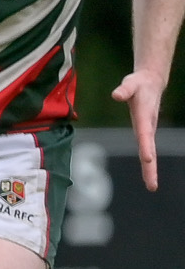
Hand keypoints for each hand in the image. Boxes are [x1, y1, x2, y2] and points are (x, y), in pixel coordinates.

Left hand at [112, 70, 165, 190]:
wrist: (150, 82)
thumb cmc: (138, 84)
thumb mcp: (130, 84)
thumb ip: (124, 90)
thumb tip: (116, 95)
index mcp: (144, 117)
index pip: (145, 134)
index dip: (146, 146)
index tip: (148, 159)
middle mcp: (147, 127)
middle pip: (149, 150)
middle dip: (150, 168)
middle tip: (152, 185)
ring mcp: (147, 130)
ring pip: (149, 152)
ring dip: (150, 169)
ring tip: (151, 186)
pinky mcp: (144, 132)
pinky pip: (146, 149)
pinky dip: (147, 163)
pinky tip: (147, 173)